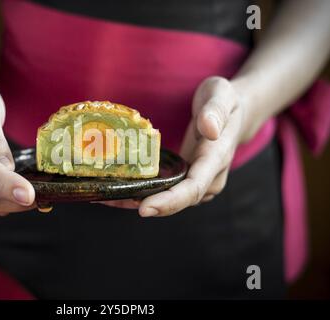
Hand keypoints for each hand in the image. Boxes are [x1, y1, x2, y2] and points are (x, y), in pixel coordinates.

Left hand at [100, 76, 252, 216]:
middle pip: (178, 200)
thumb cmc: (225, 100)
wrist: (233, 114)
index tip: (144, 208)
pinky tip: (114, 190)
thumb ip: (216, 111)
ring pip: (168, 199)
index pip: (194, 187)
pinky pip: (164, 191)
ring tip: (104, 196)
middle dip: (145, 204)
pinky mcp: (184, 178)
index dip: (170, 201)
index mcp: (216, 158)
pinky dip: (140, 192)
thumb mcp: (222, 95)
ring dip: (136, 200)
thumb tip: (209, 129)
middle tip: (109, 200)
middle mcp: (208, 177)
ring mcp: (197, 180)